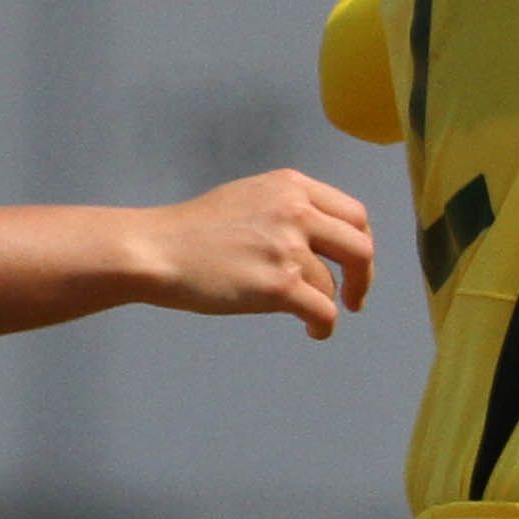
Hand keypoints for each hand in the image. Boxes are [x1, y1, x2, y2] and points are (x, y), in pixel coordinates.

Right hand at [142, 171, 379, 336]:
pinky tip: (315, 331)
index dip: (360, 242)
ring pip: (331, 284)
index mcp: (292, 187)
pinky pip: (322, 311)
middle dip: (363, 275)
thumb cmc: (193, 230)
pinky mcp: (278, 285)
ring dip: (326, 304)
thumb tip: (321, 237)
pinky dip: (324, 326)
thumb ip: (288, 208)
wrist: (156, 250)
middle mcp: (297, 212)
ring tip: (310, 317)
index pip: (353, 214)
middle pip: (359, 246)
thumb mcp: (249, 197)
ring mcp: (288, 248)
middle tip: (355, 296)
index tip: (353, 262)